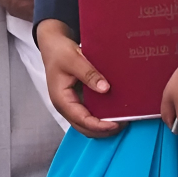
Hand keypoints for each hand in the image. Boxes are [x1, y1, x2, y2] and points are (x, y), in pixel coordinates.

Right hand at [38, 19, 121, 137]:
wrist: (53, 46)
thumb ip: (88, 74)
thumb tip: (105, 88)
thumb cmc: (59, 52)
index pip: (81, 120)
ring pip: (87, 125)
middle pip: (84, 128)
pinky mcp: (78, 101)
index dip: (99, 125)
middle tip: (124, 122)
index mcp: (61, 99)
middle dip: (103, 130)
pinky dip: (102, 118)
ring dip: (103, 126)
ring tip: (122, 119)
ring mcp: (71, 105)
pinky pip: (90, 115)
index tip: (116, 124)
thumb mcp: (74, 59)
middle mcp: (66, 106)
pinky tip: (114, 112)